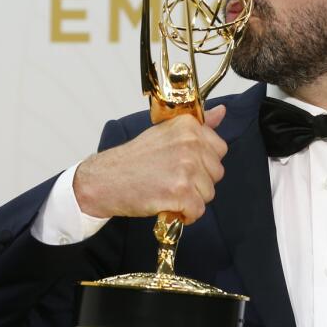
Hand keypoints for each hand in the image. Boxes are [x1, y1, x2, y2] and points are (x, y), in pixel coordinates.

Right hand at [73, 105, 228, 223]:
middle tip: (172, 180)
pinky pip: (198, 210)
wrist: (105, 180)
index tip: (184, 165)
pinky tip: (170, 207)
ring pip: (209, 193)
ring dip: (191, 199)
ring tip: (168, 193)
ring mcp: (186, 167)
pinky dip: (186, 215)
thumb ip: (198, 126)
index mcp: (189, 126)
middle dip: (198, 182)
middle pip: (216, 173)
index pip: (219, 149)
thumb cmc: (134, 159)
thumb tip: (222, 112)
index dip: (203, 163)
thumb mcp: (166, 133)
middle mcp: (190, 143)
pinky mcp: (181, 191)